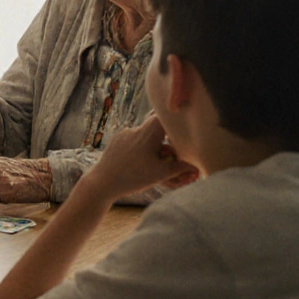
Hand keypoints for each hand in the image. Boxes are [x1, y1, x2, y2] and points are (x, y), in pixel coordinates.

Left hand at [81, 114, 200, 201]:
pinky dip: (141, 149)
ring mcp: (125, 134)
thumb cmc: (133, 177)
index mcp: (149, 133)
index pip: (165, 116)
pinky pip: (133, 141)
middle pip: (156, 126)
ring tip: (157, 162)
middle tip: (173, 149)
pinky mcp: (117, 141)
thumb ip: (181, 168)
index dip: (175, 120)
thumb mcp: (160, 174)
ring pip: (145, 136)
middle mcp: (136, 129)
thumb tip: (195, 167)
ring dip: (154, 146)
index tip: (182, 125)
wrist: (103, 182)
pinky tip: (141, 161)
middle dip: (166, 138)